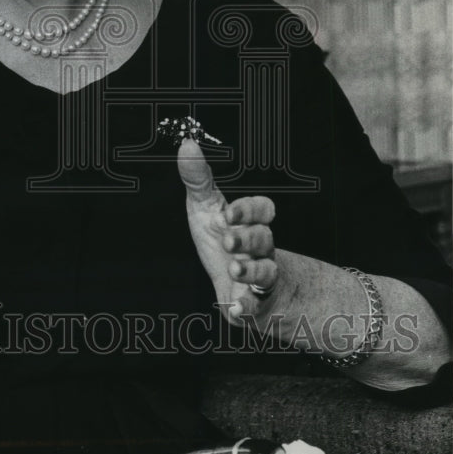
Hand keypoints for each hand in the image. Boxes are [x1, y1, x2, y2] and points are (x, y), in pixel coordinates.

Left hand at [178, 138, 276, 322]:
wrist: (236, 283)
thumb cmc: (220, 238)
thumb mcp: (206, 208)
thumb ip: (197, 179)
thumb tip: (186, 144)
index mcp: (249, 222)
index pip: (264, 209)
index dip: (250, 210)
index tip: (229, 212)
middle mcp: (260, 248)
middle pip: (265, 239)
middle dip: (248, 238)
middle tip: (228, 240)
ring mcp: (259, 277)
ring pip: (266, 272)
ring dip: (251, 269)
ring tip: (233, 268)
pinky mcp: (253, 304)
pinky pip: (256, 307)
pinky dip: (246, 308)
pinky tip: (235, 309)